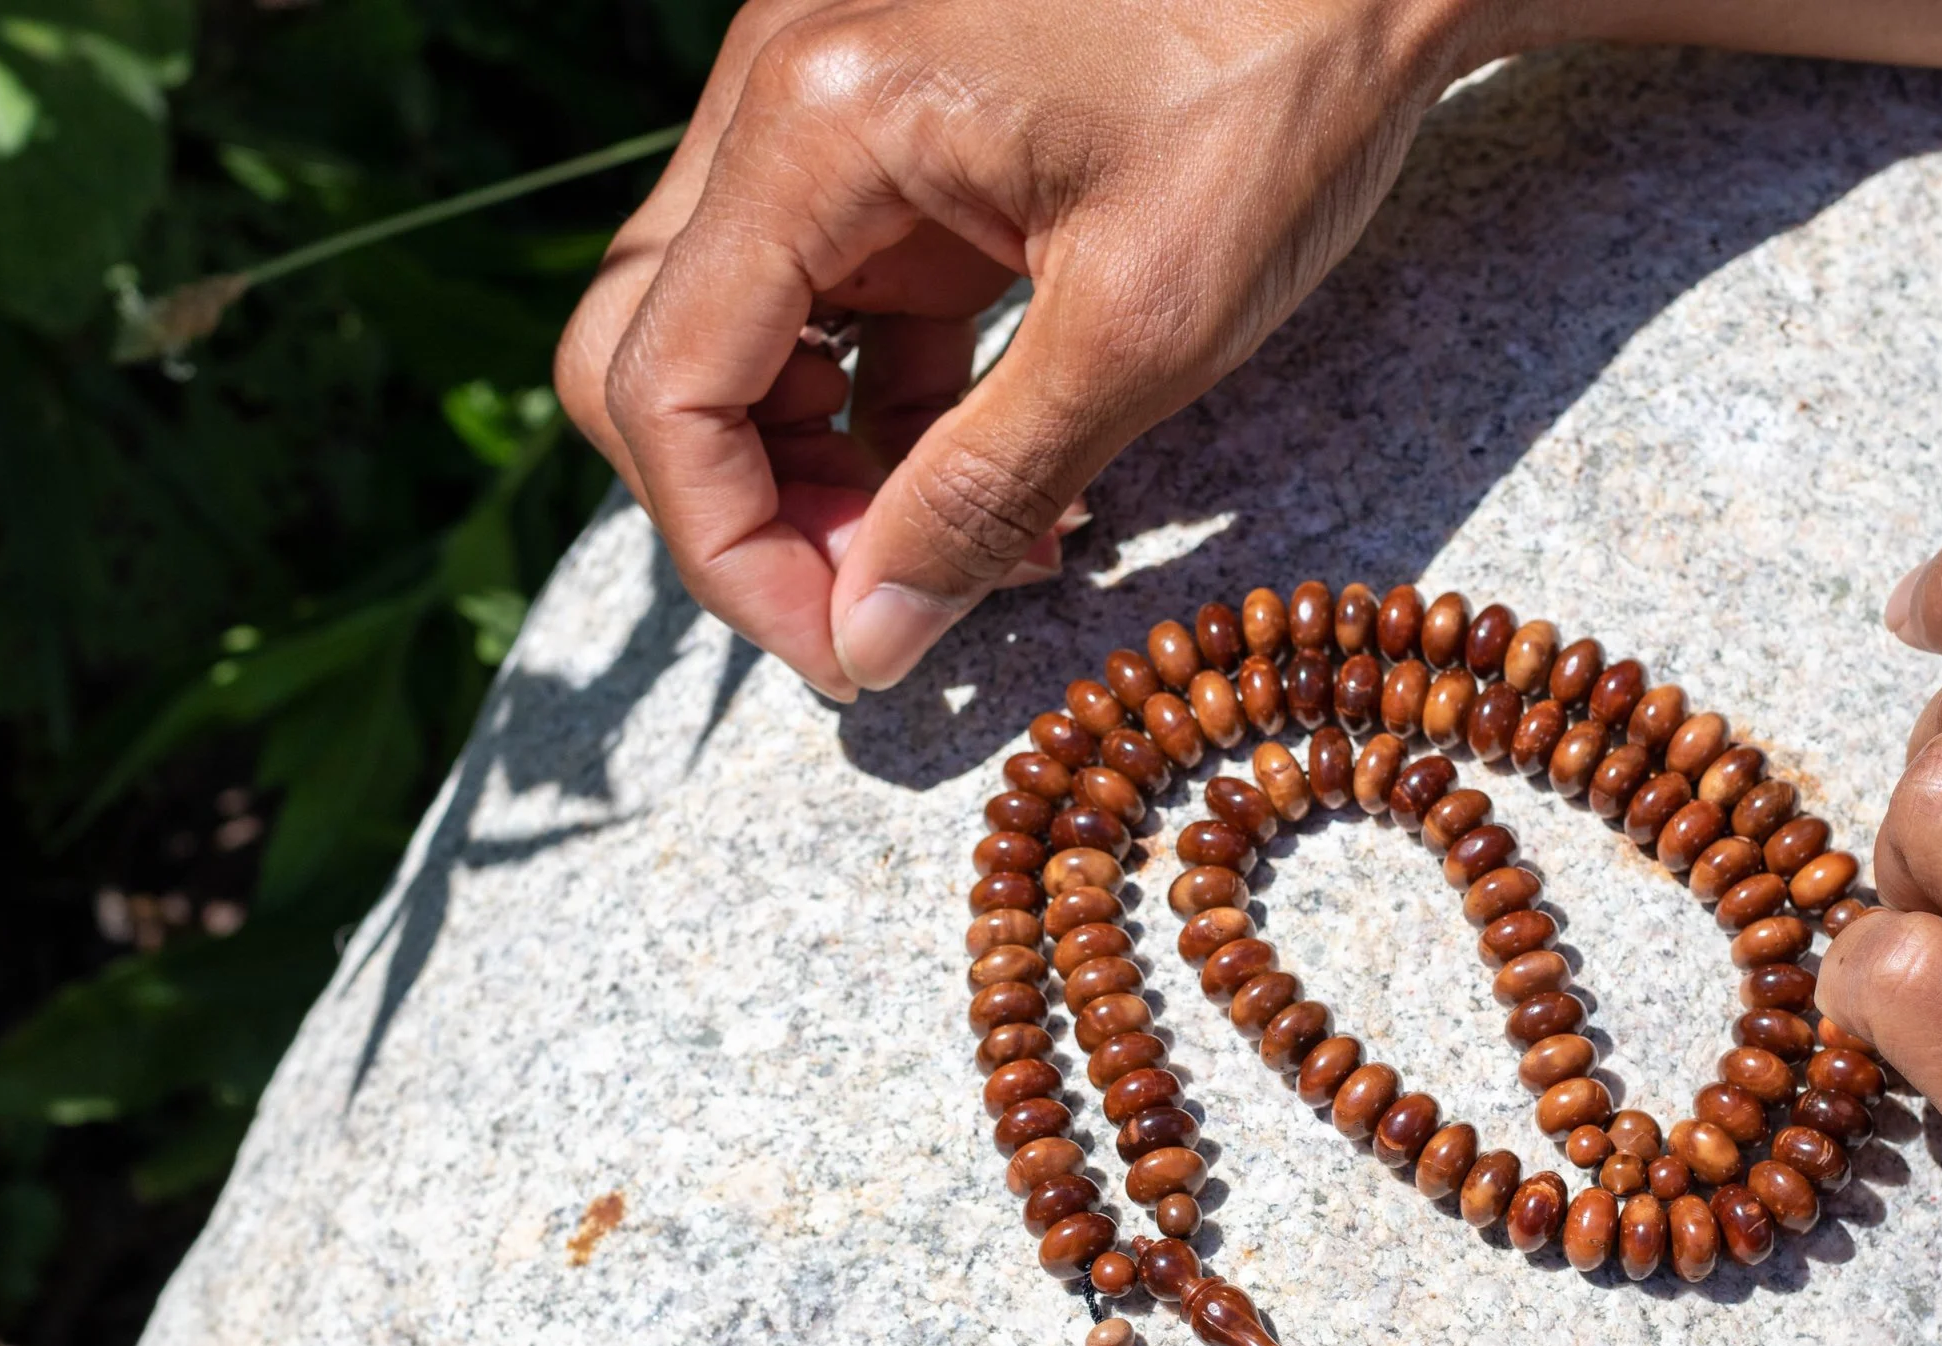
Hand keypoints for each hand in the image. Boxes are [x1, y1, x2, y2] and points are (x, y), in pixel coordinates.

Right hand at [554, 0, 1487, 698]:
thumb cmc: (1279, 97)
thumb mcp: (1144, 326)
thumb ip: (986, 488)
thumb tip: (872, 634)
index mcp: (816, 122)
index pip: (662, 382)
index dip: (731, 554)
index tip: (846, 652)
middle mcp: (782, 99)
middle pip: (662, 357)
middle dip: (758, 514)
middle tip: (888, 607)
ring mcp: (831, 115)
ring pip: (743, 345)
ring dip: (828, 478)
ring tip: (972, 557)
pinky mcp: (897, 148)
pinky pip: (837, 313)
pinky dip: (891, 419)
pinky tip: (1005, 489)